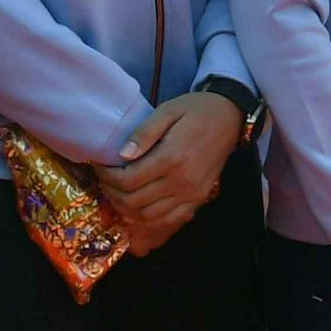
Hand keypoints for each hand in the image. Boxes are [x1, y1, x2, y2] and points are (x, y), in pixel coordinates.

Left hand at [100, 93, 238, 249]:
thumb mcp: (167, 110)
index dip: (106, 176)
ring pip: (147, 216)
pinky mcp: (198, 199)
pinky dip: (148, 218)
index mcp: (172, 157)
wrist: (230, 117)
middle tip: (105, 178)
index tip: (99, 164)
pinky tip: (138, 204)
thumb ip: (143, 133)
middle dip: (111, 192)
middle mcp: (182, 181)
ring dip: (125, 208)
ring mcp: (191, 193)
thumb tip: (121, 155)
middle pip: (133, 201)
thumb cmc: (196, 110)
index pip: (127, 180)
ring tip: (118, 191)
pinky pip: (168, 219)